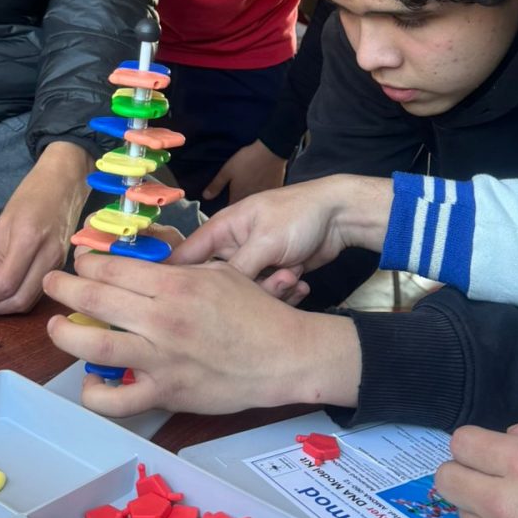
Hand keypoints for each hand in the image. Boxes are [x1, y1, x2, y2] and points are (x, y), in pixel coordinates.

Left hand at [0, 142, 89, 314]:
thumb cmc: (32, 195)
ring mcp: (58, 263)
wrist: (65, 183)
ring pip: (30, 301)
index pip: (5, 283)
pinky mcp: (61, 266)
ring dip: (4, 306)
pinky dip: (18, 297)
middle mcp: (47, 256)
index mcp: (29, 239)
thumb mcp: (5, 222)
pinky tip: (3, 291)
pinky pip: (38, 291)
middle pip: (19, 300)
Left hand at [43, 252, 361, 417]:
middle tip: (54, 283)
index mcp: (175, 285)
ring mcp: (160, 359)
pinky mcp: (166, 393)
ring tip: (56, 327)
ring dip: (65, 334)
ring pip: (93, 346)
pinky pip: (117, 401)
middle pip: (94, 298)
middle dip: (64, 287)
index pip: (114, 268)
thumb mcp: (218, 274)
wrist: (284, 356)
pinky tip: (91, 382)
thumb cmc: (255, 312)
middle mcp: (161, 319)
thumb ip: (178, 271)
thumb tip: (142, 270)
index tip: (80, 262)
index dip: (88, 262)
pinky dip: (96, 393)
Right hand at [171, 174, 393, 283]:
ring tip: (292, 277)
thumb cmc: (298, 216)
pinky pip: (268, 296)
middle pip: (217, 283)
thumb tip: (209, 294)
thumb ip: (236, 269)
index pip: (184, 255)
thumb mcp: (265, 240)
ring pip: (245, 294)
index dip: (176, 278)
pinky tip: (301, 281)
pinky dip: (286, 292)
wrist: (340, 216)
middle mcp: (232, 248)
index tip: (177, 302)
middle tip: (273, 281)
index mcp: (221, 229)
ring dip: (272, 291)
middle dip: (243, 290)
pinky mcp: (273, 276)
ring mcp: (254, 263)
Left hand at [202, 140, 286, 203]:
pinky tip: (261, 189)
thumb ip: (216, 185)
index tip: (224, 210)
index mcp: (238, 197)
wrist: (270, 151)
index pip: (230, 210)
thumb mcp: (227, 171)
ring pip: (256, 204)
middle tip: (236, 202)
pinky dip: (263, 197)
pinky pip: (266, 198)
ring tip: (249, 195)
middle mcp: (251, 201)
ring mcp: (264, 196)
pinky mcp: (274, 191)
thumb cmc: (246, 160)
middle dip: (239, 208)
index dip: (226, 211)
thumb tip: (205, 197)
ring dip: (251, 203)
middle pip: (244, 208)